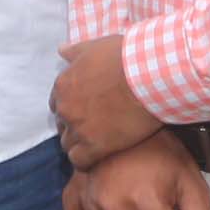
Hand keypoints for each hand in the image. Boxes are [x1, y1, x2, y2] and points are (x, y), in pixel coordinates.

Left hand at [52, 34, 163, 167]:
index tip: (87, 112)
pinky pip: (80, 161)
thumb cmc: (127, 58)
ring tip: (98, 146)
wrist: (151, 76)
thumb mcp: (96, 47)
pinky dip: (86, 162)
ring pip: (68, 144)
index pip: (58, 103)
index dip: (72, 109)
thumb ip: (76, 51)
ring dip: (80, 145)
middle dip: (75, 127)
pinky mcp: (96, 146)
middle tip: (95, 129)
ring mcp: (79, 128)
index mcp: (63, 85)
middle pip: (63, 125)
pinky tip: (97, 161)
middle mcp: (66, 108)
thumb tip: (61, 50)